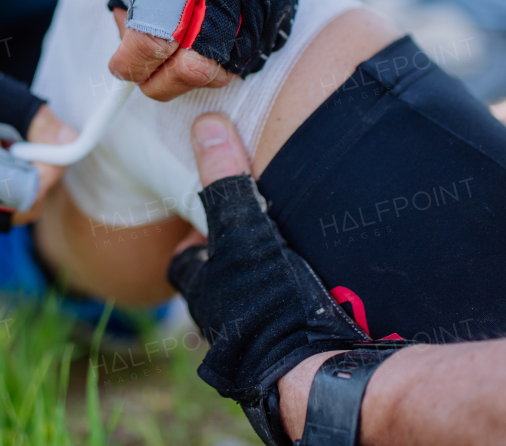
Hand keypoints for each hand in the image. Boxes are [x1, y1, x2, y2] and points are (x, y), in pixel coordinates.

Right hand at [0, 57, 74, 231]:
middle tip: (17, 137)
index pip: (28, 194)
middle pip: (24, 207)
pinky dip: (4, 183)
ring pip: (13, 210)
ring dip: (19, 178)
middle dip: (34, 173)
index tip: (52, 140)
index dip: (49, 167)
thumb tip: (72, 142)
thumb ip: (33, 118)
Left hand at [167, 113, 367, 445]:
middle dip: (234, 263)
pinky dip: (296, 312)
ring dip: (265, 289)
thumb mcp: (245, 234)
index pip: (183, 259)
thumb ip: (227, 183)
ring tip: (293, 264)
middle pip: (217, 285)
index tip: (215, 214)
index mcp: (201, 288)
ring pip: (249, 308)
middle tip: (260, 237)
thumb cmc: (268, 309)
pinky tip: (322, 298)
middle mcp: (218, 321)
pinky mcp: (287, 359)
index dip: (196, 237)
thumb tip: (206, 127)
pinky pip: (285, 326)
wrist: (313, 378)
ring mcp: (251, 344)